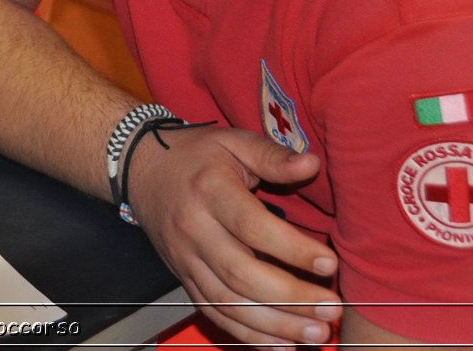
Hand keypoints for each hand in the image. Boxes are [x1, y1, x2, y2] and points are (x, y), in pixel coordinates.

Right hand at [126, 125, 341, 346]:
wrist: (140, 168)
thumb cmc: (195, 154)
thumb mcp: (233, 142)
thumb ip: (272, 156)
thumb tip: (312, 164)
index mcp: (210, 190)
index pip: (252, 227)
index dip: (292, 249)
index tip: (330, 264)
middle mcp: (194, 228)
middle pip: (240, 274)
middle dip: (290, 298)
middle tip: (332, 309)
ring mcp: (185, 258)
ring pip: (228, 302)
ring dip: (274, 325)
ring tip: (316, 334)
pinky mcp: (183, 276)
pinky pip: (213, 312)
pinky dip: (246, 335)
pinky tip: (280, 346)